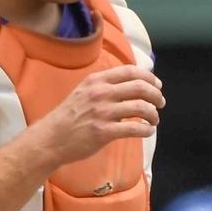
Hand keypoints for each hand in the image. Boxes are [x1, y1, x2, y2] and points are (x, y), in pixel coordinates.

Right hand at [28, 64, 164, 165]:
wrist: (50, 138)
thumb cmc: (70, 116)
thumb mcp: (84, 91)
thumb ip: (106, 86)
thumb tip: (134, 84)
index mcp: (97, 80)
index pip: (131, 71)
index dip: (149, 77)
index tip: (158, 85)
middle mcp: (100, 93)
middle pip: (140, 88)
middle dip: (156, 95)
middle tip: (161, 103)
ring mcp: (102, 112)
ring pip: (141, 108)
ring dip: (153, 114)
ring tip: (154, 119)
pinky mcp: (104, 132)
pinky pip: (135, 129)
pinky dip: (147, 130)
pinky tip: (148, 131)